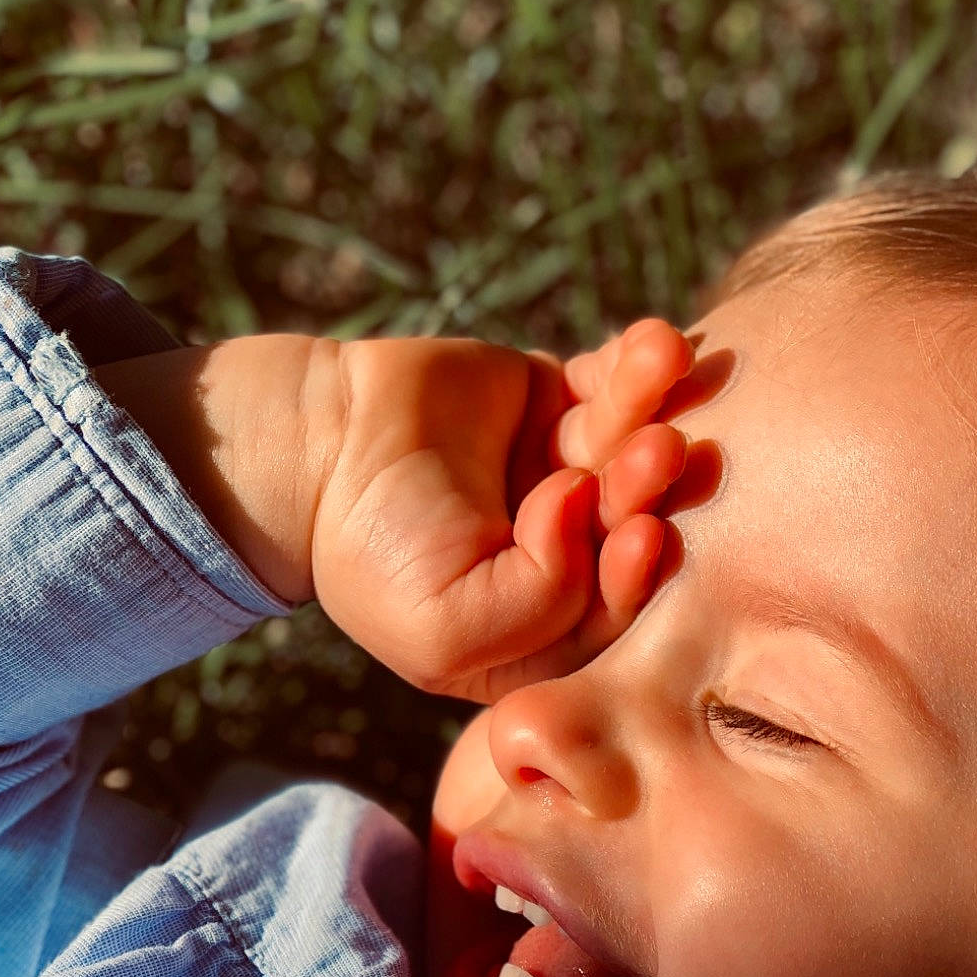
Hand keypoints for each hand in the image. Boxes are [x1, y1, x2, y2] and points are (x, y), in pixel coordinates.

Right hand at [97, 317, 691, 701]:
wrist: (314, 449)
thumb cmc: (373, 556)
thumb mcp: (444, 627)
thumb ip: (536, 605)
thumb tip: (585, 507)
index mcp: (550, 631)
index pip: (617, 613)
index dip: (636, 577)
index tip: (642, 535)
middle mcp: (575, 558)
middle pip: (633, 525)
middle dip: (647, 488)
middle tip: (660, 451)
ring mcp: (574, 479)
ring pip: (631, 447)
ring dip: (650, 411)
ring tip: (661, 368)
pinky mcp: (565, 407)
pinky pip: (614, 386)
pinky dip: (637, 365)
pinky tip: (655, 344)